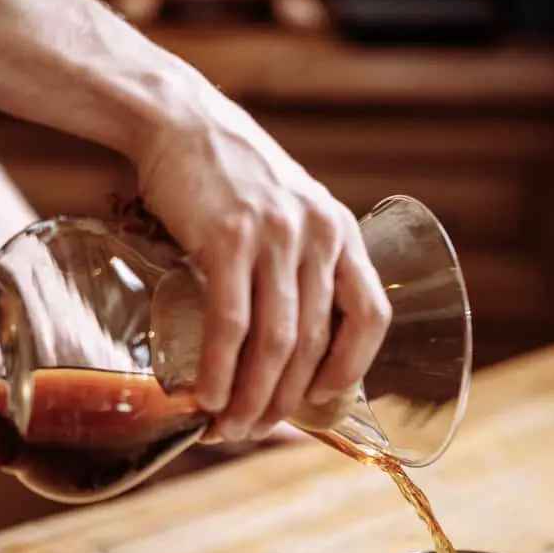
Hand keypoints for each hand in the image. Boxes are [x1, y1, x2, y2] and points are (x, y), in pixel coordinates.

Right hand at [136, 76, 391, 442]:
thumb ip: (297, 267)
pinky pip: (231, 324)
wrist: (182, 122)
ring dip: (255, 396)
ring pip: (276, 341)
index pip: (371, 314)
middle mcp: (319, 236)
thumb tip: (284, 347)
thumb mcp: (289, 213)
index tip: (323, 398)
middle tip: (257, 430)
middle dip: (288, 399)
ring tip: (232, 427)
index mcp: (341, 234)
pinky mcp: (228, 239)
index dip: (353, 366)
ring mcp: (275, 237)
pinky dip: (222, 370)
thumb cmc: (231, 180)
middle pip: (316, 341)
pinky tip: (210, 398)